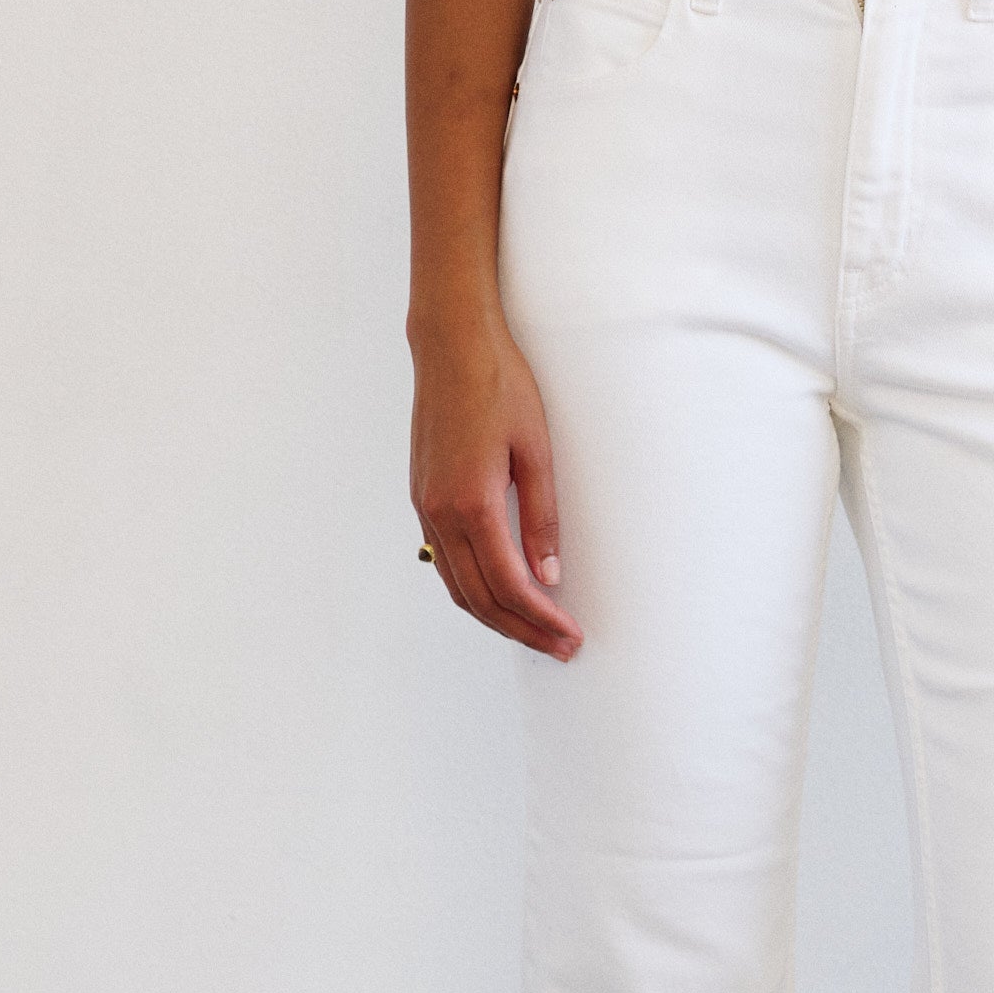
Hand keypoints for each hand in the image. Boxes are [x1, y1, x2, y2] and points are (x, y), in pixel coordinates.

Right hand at [412, 313, 581, 658]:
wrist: (451, 345)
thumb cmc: (499, 385)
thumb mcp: (536, 450)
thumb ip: (542, 517)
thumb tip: (549, 575)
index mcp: (472, 503)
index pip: (509, 585)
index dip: (541, 619)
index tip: (570, 636)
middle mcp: (441, 512)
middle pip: (480, 598)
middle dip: (522, 630)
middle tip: (560, 647)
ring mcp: (426, 506)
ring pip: (458, 586)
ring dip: (496, 616)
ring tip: (534, 630)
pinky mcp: (423, 496)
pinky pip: (446, 561)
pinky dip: (473, 589)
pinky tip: (499, 592)